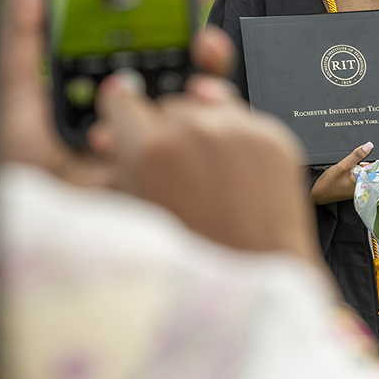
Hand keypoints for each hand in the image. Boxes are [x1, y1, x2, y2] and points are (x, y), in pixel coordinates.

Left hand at [0, 0, 234, 187]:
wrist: (54, 236)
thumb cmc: (29, 176)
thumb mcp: (19, 105)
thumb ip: (23, 43)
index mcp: (108, 91)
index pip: (142, 41)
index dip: (160, 7)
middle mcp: (143, 112)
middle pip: (179, 59)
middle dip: (192, 26)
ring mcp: (168, 139)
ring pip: (201, 90)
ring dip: (208, 62)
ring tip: (203, 47)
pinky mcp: (185, 167)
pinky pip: (211, 132)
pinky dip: (213, 108)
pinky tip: (197, 97)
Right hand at [90, 64, 319, 264]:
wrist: (257, 279)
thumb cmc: (195, 261)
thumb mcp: (137, 217)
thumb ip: (116, 172)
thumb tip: (106, 138)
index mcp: (148, 151)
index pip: (122, 100)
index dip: (122, 111)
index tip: (125, 112)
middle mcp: (193, 132)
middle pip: (169, 106)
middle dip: (167, 131)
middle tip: (174, 168)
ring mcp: (237, 132)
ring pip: (209, 107)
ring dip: (204, 131)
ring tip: (208, 175)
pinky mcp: (272, 138)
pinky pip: (245, 122)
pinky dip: (237, 140)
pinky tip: (234, 175)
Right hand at [309, 141, 373, 204]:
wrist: (315, 193)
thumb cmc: (327, 184)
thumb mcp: (343, 166)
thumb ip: (357, 155)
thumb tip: (368, 146)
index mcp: (363, 185)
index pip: (375, 171)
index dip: (373, 161)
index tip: (368, 155)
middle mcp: (361, 188)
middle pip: (369, 171)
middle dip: (364, 163)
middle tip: (353, 163)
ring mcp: (355, 188)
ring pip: (362, 173)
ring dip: (357, 167)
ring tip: (347, 168)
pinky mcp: (350, 188)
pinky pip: (356, 177)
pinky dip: (353, 171)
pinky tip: (346, 171)